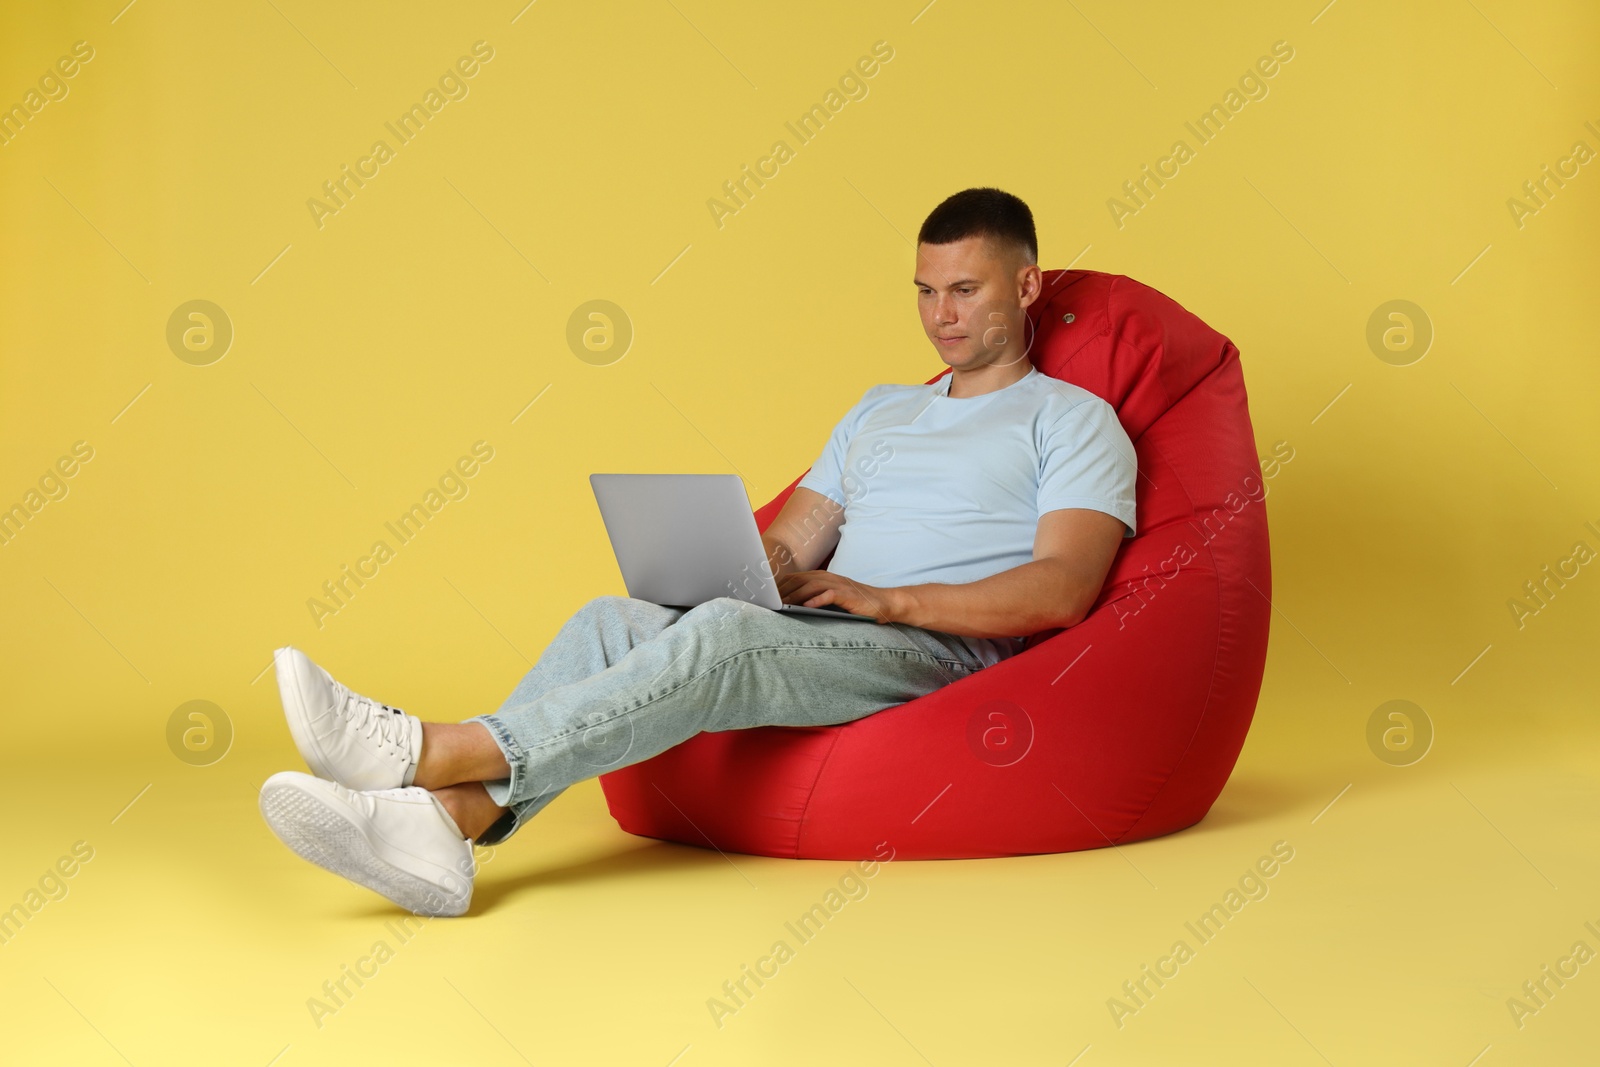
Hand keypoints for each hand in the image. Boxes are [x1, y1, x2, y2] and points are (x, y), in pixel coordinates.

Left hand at [776, 570, 901, 623]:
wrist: (884, 604)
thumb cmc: (857, 604)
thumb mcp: (833, 599)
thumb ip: (815, 598)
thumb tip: (792, 607)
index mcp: (823, 578)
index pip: (796, 578)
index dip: (780, 585)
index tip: (766, 595)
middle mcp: (829, 578)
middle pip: (800, 580)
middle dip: (782, 590)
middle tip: (767, 602)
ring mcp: (839, 585)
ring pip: (811, 586)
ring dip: (795, 595)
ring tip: (781, 605)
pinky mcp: (848, 594)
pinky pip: (830, 595)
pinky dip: (817, 600)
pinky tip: (806, 606)